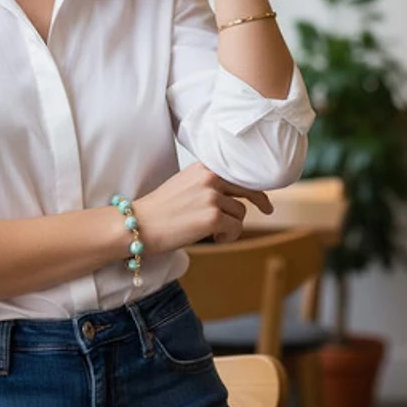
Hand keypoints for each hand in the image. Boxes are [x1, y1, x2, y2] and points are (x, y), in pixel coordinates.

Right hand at [133, 162, 272, 254]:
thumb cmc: (159, 210)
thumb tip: (233, 198)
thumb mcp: (184, 185)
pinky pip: (235, 229)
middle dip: (260, 201)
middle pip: (247, 190)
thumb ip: (208, 186)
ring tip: (213, 232)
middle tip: (268, 209)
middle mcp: (210, 178)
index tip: (262, 194)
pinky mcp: (214, 217)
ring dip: (231, 226)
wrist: (139, 224)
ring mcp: (212, 196)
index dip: (252, 184)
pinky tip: (213, 239)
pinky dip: (227, 237)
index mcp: (202, 168)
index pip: (237, 172)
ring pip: (240, 214)